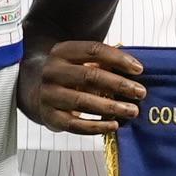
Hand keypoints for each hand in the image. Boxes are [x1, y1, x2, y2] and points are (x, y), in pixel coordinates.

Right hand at [19, 38, 143, 133]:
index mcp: (62, 51)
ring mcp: (48, 94)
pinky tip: (114, 125)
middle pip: (89, 76)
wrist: (35, 89)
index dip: (118, 59)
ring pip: (82, 101)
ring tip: (132, 111)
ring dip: (111, 107)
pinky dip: (96, 126)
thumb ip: (104, 61)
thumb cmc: (69, 73)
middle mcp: (52, 71)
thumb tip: (135, 69)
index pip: (93, 50)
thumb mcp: (80, 60)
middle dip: (118, 84)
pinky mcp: (49, 116)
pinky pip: (75, 125)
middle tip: (140, 92)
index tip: (139, 69)